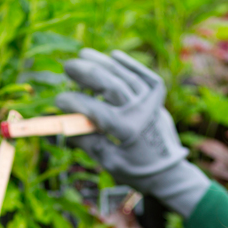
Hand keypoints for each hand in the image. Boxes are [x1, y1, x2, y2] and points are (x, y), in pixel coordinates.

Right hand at [55, 48, 209, 217]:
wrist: (168, 171)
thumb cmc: (135, 170)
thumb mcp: (109, 162)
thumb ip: (86, 142)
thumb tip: (60, 126)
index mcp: (127, 130)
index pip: (96, 110)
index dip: (74, 102)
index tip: (58, 100)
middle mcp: (141, 112)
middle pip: (111, 85)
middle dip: (88, 72)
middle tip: (68, 66)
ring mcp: (152, 103)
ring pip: (125, 76)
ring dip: (104, 63)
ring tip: (84, 55)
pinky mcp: (158, 99)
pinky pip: (144, 76)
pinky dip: (130, 65)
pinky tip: (114, 56)